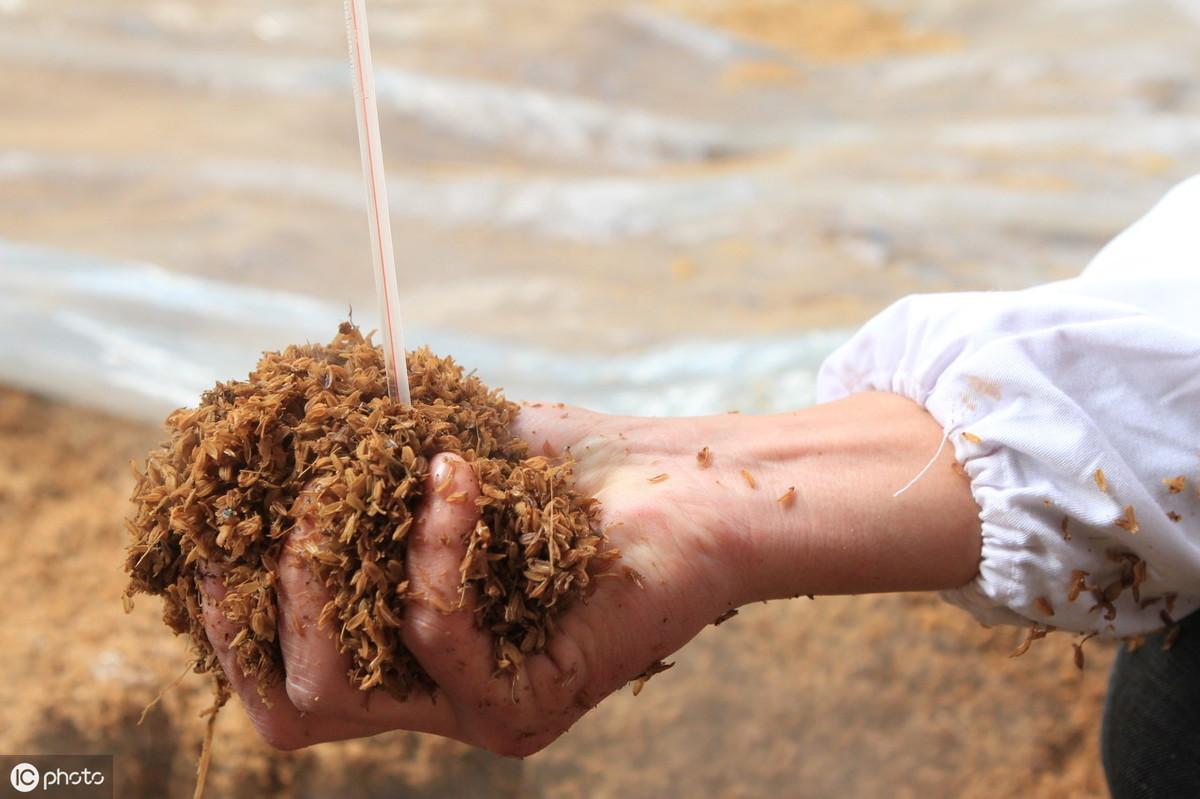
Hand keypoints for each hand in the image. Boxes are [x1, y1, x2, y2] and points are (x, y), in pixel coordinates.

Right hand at [201, 393, 979, 754]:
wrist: (694, 488)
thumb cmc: (573, 470)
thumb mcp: (441, 453)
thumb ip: (359, 458)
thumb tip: (265, 418)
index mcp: (399, 647)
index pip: (276, 667)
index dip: (220, 604)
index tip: (204, 516)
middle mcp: (429, 695)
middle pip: (284, 706)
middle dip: (246, 604)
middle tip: (274, 505)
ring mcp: (476, 709)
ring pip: (336, 693)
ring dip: (318, 570)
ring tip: (345, 482)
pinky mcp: (529, 707)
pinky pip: (438, 641)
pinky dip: (432, 549)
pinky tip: (456, 477)